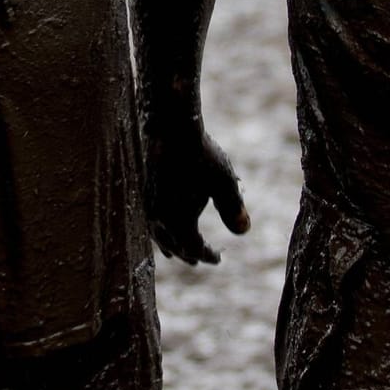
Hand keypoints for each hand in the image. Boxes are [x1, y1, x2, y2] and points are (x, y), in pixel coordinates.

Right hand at [144, 116, 248, 264]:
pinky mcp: (145, 191)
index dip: (208, 255)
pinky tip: (165, 221)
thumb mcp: (224, 183)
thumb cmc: (202, 156)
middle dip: (188, 254)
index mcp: (180, 222)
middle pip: (174, 246)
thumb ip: (233, 209)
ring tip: (176, 250)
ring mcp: (149, 206)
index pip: (194, 248)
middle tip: (198, 260)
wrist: (172, 129)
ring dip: (171, 244)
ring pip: (159, 235)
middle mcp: (160, 219)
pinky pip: (152, 221)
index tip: (218, 260)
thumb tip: (244, 231)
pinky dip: (161, 229)